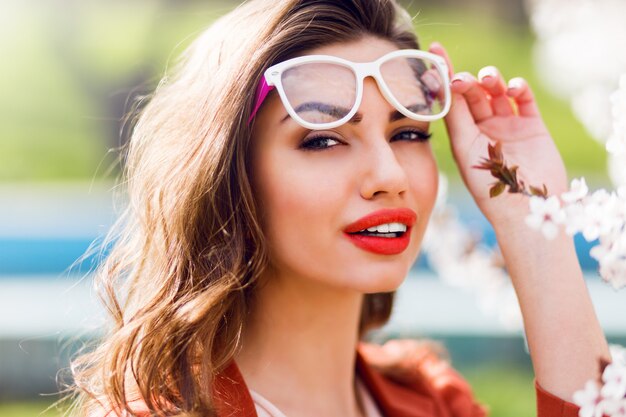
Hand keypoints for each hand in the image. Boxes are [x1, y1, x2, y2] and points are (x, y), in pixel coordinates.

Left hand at [429, 43, 568, 228]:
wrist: (523, 210)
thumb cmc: (487, 187)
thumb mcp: (465, 150)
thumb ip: (456, 118)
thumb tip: (442, 85)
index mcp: (463, 135)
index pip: (450, 100)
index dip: (442, 76)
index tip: (433, 53)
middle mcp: (484, 127)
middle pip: (473, 92)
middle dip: (467, 80)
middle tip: (462, 80)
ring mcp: (508, 125)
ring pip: (497, 91)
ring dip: (491, 79)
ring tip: (488, 80)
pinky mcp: (532, 125)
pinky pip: (523, 99)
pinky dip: (517, 88)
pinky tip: (510, 89)